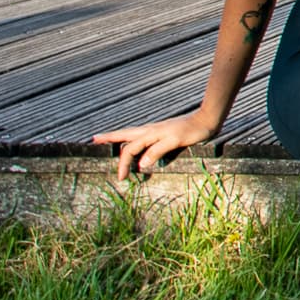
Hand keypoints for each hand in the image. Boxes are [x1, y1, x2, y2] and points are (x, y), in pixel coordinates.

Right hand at [93, 112, 218, 182]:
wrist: (205, 120)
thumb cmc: (192, 131)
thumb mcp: (175, 141)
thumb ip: (157, 151)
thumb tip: (140, 163)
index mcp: (150, 133)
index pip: (130, 150)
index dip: (123, 164)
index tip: (121, 178)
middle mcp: (149, 130)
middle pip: (124, 134)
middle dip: (109, 138)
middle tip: (94, 140)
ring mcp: (154, 130)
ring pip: (131, 134)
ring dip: (118, 137)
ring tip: (107, 139)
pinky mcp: (161, 132)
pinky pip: (140, 136)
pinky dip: (131, 139)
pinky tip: (134, 141)